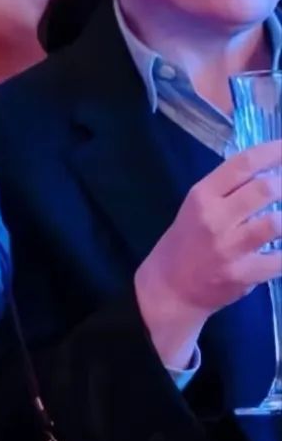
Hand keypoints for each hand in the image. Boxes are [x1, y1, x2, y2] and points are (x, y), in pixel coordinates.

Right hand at [135, 139, 281, 368]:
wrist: (169, 289)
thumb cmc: (185, 243)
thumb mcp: (196, 209)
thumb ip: (228, 191)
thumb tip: (269, 174)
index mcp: (202, 195)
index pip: (243, 164)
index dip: (273, 152)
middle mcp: (214, 218)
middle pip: (264, 189)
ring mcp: (228, 247)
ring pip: (275, 224)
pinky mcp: (242, 274)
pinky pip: (280, 260)